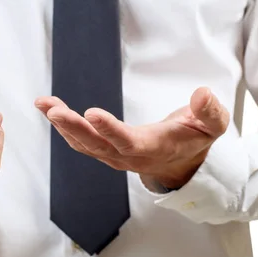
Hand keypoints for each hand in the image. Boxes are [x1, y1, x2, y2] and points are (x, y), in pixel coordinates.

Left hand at [35, 87, 228, 190]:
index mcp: (154, 148)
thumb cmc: (195, 139)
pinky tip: (50, 110)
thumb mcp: (213, 125)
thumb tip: (203, 93)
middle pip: (98, 145)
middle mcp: (129, 156)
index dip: (110, 130)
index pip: (129, 142)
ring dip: (62, 125)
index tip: (91, 113)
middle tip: (54, 110)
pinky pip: (81, 142)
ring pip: (84, 144)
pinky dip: (64, 127)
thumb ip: (210, 112)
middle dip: (74, 127)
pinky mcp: (105, 150)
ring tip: (44, 103)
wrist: (183, 163)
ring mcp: (114, 155)